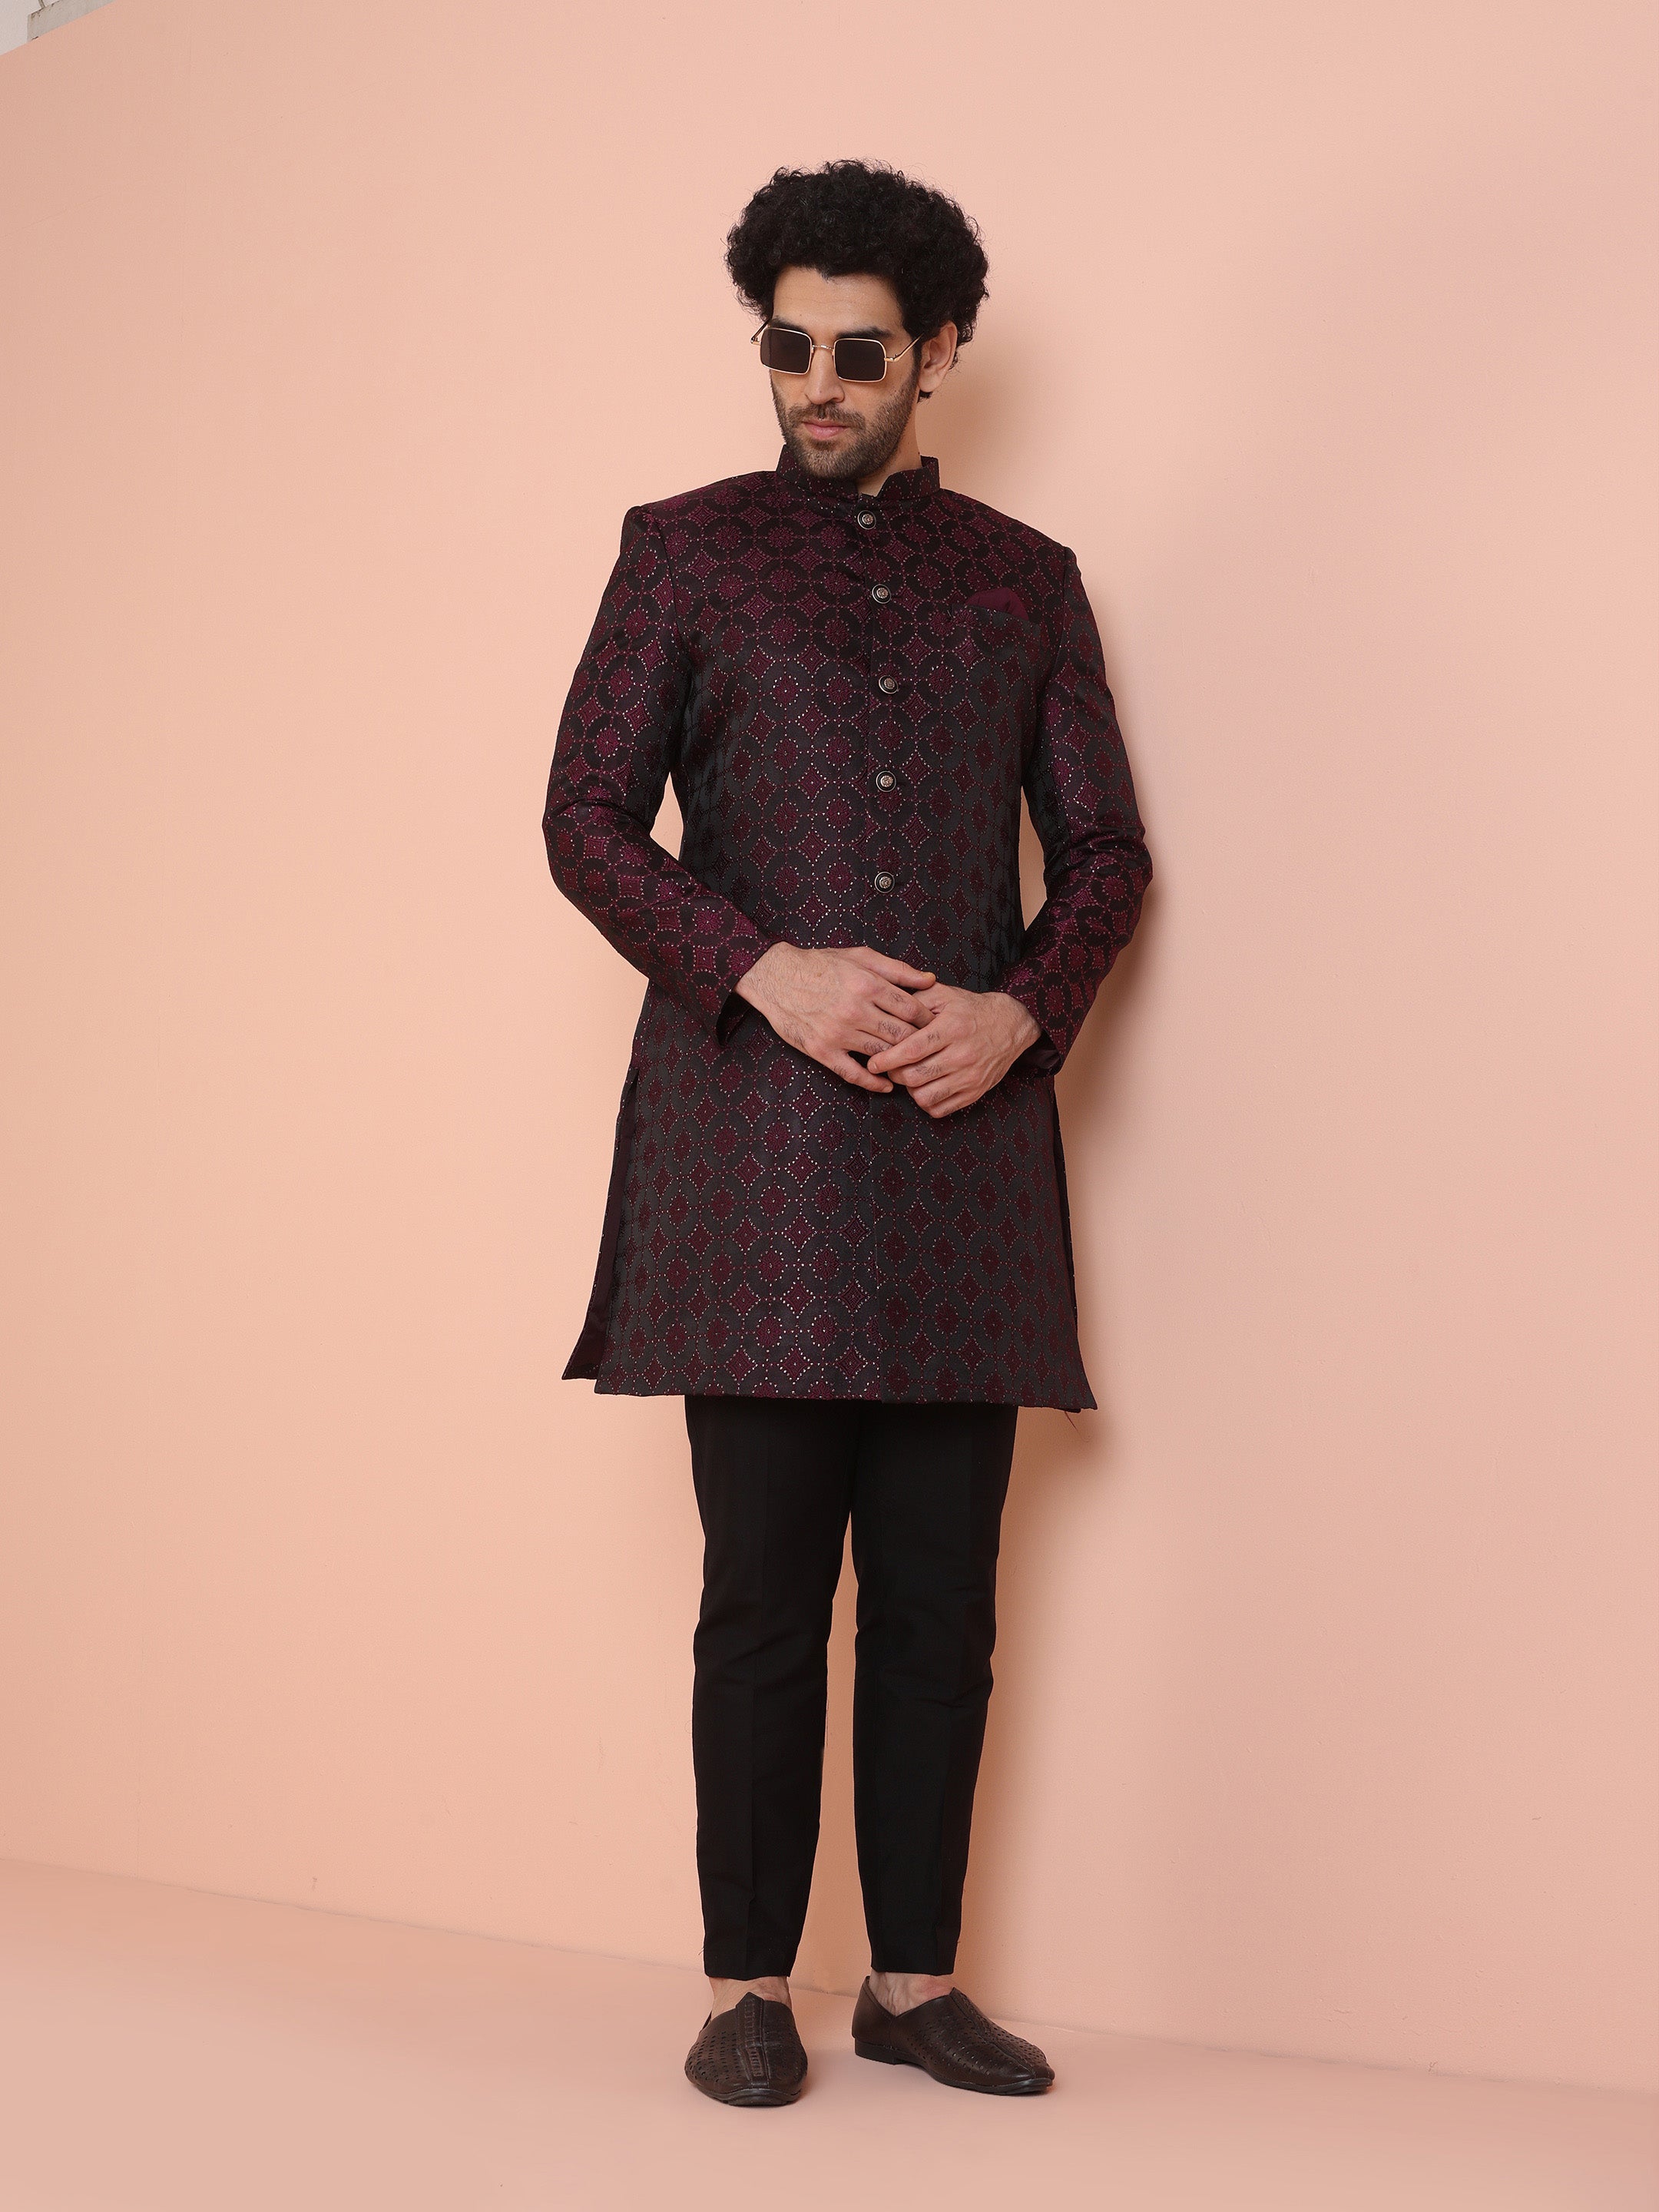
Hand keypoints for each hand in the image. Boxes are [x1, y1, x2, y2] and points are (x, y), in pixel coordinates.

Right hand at [736, 942, 936, 1093]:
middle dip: (919, 1043)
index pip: (911, 1009)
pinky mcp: (822, 1051)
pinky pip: (854, 1074)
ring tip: (911, 1065)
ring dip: (899, 1063)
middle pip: (901, 1035)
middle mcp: (855, 1010)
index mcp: (867, 984)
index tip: (934, 1026)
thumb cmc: (822, 964)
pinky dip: (874, 1083)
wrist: (777, 978)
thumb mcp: (860, 957)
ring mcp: (838, 1033)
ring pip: (882, 1055)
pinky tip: (886, 1085)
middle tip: (929, 1048)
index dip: (928, 1019)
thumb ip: (897, 969)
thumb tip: (931, 980)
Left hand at [865, 985, 1040, 1117]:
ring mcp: (970, 1077)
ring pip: (925, 1097)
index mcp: (952, 1028)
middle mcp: (962, 1055)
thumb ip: (915, 1000)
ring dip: (910, 1090)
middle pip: (915, 1077)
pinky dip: (926, 1102)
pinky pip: (941, 1109)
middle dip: (895, 1074)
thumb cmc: (970, 1009)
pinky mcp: (975, 1092)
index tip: (873, 1062)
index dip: (888, 1059)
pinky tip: (925, 1087)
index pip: (912, 1050)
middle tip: (890, 1066)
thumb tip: (887, 1008)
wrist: (1011, 1025)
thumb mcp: (945, 995)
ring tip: (909, 1076)